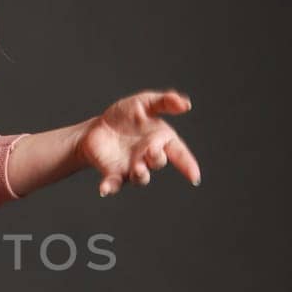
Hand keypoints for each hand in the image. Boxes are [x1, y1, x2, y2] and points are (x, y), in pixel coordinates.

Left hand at [77, 89, 201, 197]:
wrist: (97, 128)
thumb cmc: (124, 116)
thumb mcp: (144, 103)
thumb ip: (164, 102)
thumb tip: (186, 104)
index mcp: (160, 140)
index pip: (178, 152)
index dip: (187, 164)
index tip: (194, 176)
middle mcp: (148, 157)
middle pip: (158, 162)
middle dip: (157, 157)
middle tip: (151, 149)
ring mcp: (131, 168)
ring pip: (141, 177)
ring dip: (141, 175)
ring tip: (138, 169)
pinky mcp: (113, 174)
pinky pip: (113, 184)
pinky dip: (109, 187)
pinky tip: (104, 189)